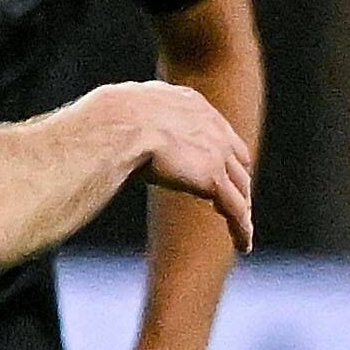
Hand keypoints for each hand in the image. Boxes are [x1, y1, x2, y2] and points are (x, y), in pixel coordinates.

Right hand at [88, 81, 252, 252]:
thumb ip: (129, 120)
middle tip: (235, 200)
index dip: (219, 153)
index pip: (216, 132)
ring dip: (242, 208)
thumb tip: (106, 125)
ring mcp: (216, 152)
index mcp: (190, 104)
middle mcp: (211, 126)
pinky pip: (235, 209)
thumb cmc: (107, 118)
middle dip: (238, 180)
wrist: (117, 124)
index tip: (215, 169)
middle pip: (237, 159)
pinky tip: (242, 245)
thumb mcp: (124, 112)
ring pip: (240, 188)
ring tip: (241, 229)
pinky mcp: (212, 178)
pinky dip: (241, 228)